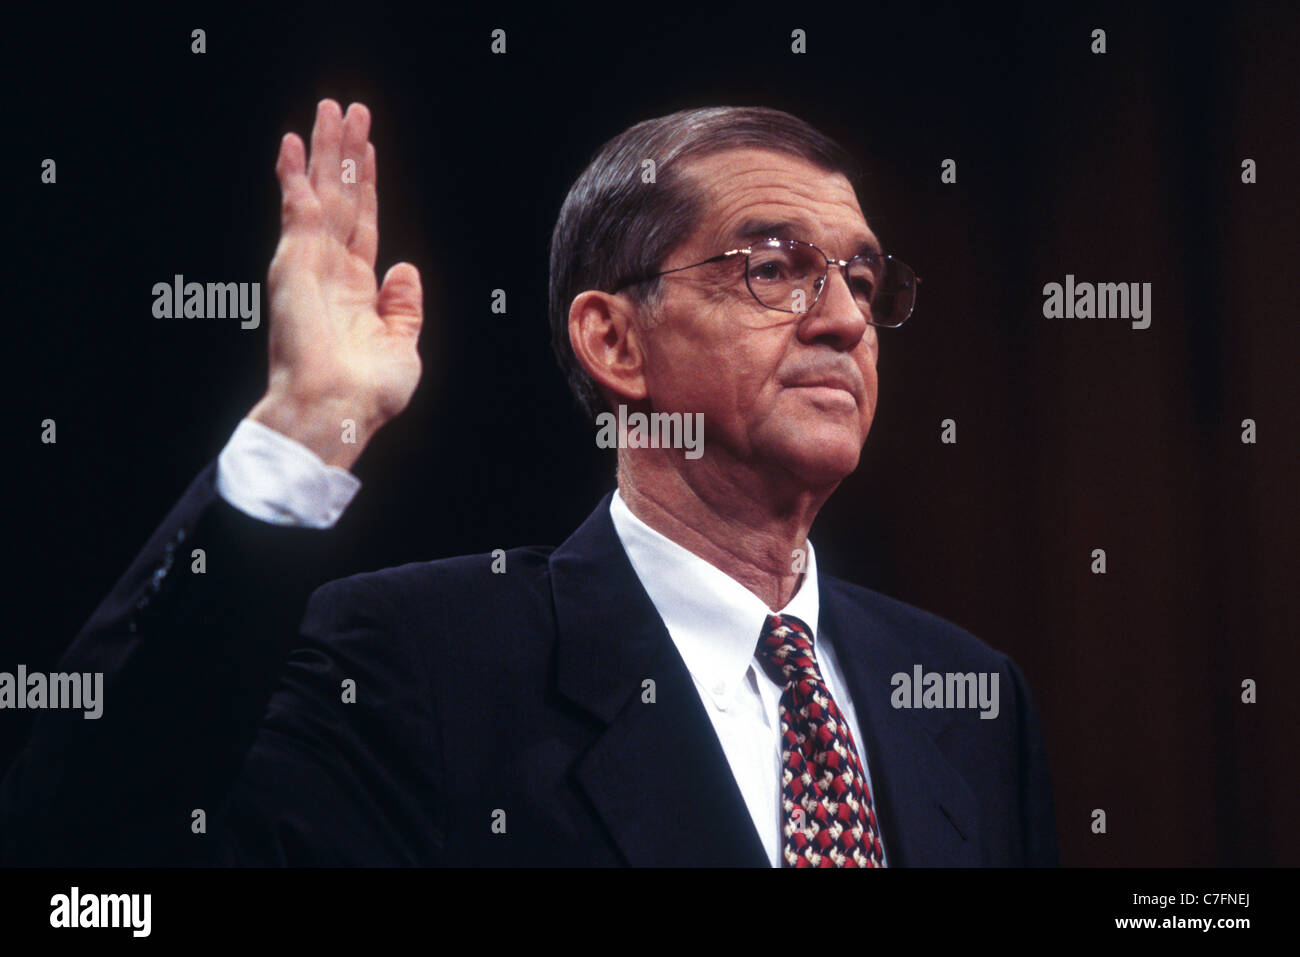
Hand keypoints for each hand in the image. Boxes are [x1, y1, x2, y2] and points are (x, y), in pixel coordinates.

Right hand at [249, 99, 422, 468]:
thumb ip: (403, 307)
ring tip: (330, 108)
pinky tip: (293, 144)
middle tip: (347, 108)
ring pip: (320, 193)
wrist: (335, 411)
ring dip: (324, 149)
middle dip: (344, 153)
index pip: (361, 223)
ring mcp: (310, 265)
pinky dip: (294, 175)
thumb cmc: (367, 394)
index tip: (367, 149)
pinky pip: (296, 210)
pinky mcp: (294, 264)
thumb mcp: (402, 347)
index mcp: (355, 291)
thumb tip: (405, 268)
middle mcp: (330, 271)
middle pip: (340, 198)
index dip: (366, 184)